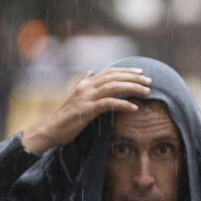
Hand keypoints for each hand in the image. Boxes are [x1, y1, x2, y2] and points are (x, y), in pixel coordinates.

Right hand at [21, 67, 151, 154]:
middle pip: (115, 77)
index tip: (142, 72)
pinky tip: (134, 107)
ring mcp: (86, 97)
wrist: (50, 129)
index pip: (110, 72)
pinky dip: (123, 104)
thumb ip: (84, 83)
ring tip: (146, 92)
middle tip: (149, 81)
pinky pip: (108, 104)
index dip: (127, 71)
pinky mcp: (86, 109)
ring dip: (132, 88)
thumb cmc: (66, 116)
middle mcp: (86, 86)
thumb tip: (91, 72)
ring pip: (114, 87)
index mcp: (86, 83)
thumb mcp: (76, 96)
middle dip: (134, 77)